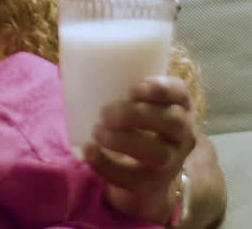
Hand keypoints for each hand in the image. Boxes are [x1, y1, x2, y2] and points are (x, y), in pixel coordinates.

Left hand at [81, 74, 195, 224]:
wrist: (149, 179)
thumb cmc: (138, 129)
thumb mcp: (138, 106)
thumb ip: (118, 87)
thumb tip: (68, 65)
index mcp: (179, 107)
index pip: (181, 93)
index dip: (163, 88)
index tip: (136, 87)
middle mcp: (183, 135)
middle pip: (172, 122)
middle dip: (137, 114)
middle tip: (106, 111)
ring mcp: (170, 163)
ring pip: (156, 152)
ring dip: (124, 140)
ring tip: (98, 131)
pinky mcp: (151, 186)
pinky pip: (131, 178)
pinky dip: (106, 165)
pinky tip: (89, 151)